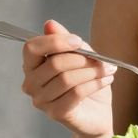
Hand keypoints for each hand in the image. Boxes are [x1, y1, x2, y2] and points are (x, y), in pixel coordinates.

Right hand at [19, 20, 116, 136]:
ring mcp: (41, 101)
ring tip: (107, 70)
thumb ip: (66, 40)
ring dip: (92, 72)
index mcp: (32, 65)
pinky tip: (106, 80)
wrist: (97, 113)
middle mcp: (31, 84)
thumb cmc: (85, 82)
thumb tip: (50, 24)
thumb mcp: (80, 55)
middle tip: (102, 60)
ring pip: (67, 79)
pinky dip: (94, 84)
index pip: (32, 48)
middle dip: (82, 59)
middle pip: (54, 64)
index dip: (55, 42)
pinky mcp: (55, 113)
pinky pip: (76, 93)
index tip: (78, 41)